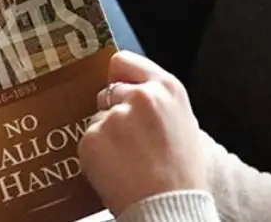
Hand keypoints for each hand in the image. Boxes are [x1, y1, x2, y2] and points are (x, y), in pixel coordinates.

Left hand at [78, 51, 207, 214]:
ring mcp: (114, 117)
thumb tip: (133, 91)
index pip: (123, 62)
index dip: (118, 76)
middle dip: (113, 112)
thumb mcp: (184, 122)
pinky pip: (86, 141)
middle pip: (108, 92)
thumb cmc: (182, 174)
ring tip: (126, 160)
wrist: (169, 207)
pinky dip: (95, 155)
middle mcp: (139, 96)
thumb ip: (159, 100)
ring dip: (105, 136)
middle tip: (130, 140)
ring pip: (97, 119)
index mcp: (166, 88)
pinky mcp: (92, 139)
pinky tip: (114, 170)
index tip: (116, 85)